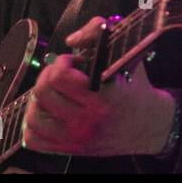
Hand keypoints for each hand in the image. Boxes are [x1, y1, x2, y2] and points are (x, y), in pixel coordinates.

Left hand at [21, 16, 175, 156]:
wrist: (147, 124)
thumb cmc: (133, 87)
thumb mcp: (124, 53)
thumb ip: (97, 32)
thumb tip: (71, 40)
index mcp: (103, 96)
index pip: (60, 77)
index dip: (63, 63)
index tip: (73, 62)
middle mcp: (88, 120)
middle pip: (43, 92)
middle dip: (49, 76)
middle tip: (63, 75)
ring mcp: (77, 139)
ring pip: (34, 115)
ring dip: (40, 100)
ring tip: (55, 94)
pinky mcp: (69, 150)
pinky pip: (34, 138)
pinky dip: (35, 123)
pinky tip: (48, 112)